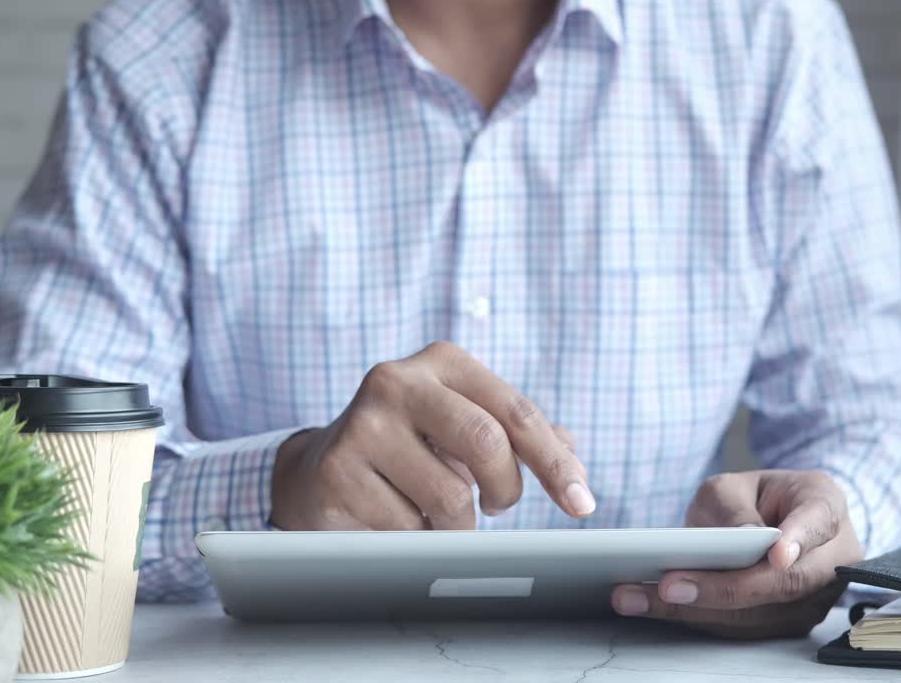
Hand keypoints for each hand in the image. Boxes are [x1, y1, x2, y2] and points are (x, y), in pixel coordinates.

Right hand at [270, 341, 593, 530]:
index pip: (514, 411)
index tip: (582, 503)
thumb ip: (519, 437)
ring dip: (459, 525)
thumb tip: (575, 462)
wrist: (318, 470)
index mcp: (442, 362)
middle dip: (507, 490)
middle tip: (499, 508)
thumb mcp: (463, 426)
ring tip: (437, 515)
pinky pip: (408, 529)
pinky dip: (417, 538)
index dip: (554, 462)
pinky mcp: (338, 472)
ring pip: (450, 498)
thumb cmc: (411, 448)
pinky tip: (396, 520)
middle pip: (486, 443)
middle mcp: (397, 381)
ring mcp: (362, 425)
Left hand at [611, 470, 862, 638]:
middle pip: (783, 584)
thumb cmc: (756, 497)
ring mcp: (815, 599)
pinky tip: (648, 606)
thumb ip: (734, 508)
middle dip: (721, 589)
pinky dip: (692, 618)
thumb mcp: (737, 485)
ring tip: (635, 597)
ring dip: (693, 610)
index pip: (818, 524)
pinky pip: (740, 628)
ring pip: (758, 615)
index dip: (798, 542)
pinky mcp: (785, 624)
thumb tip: (737, 541)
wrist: (772, 520)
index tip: (776, 555)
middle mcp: (833, 560)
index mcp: (826, 508)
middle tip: (667, 584)